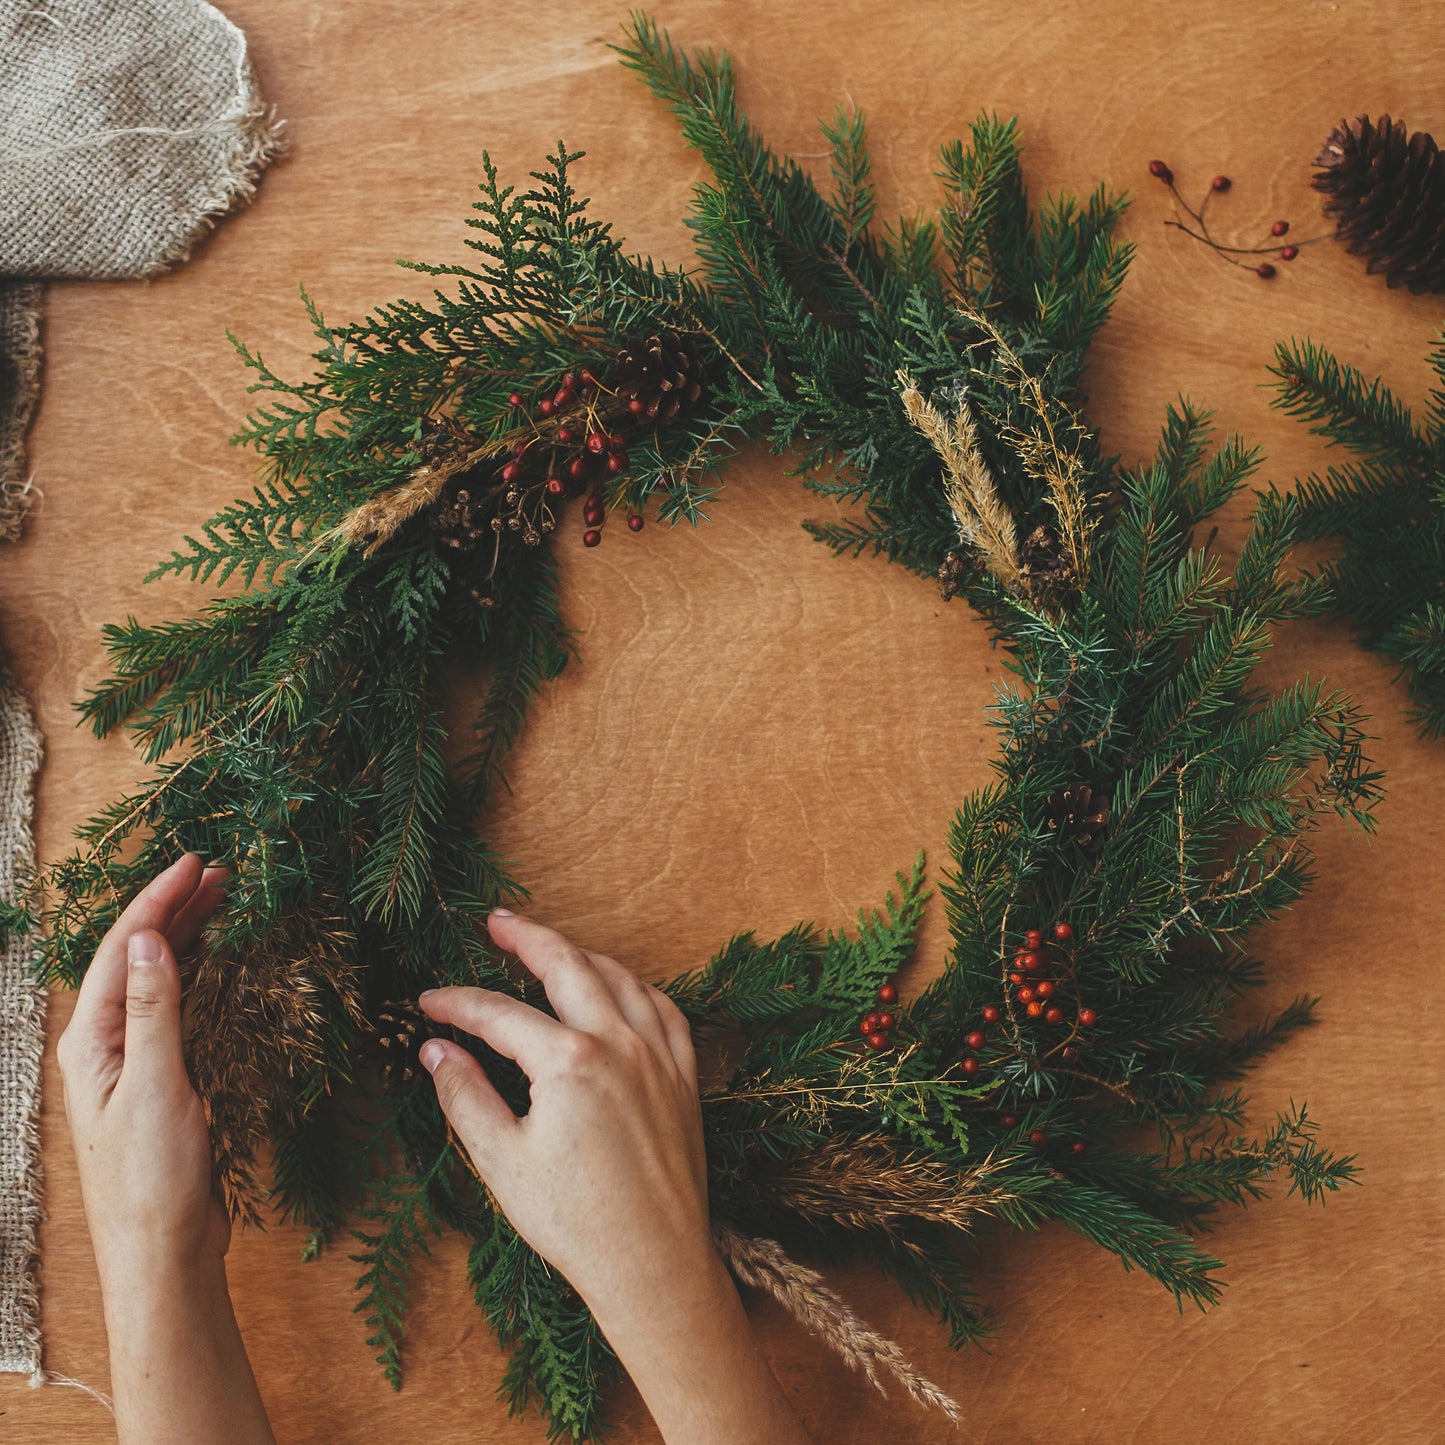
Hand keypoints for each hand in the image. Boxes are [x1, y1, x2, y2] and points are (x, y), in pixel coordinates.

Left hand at [57, 853, 274, 1444]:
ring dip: (191, 940)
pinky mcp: (166, 1082)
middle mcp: (108, 1047)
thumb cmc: (150, 1179)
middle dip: (175, 912)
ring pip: (162, 983)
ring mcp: (136, 1064)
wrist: (163, 1252)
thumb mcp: (155, 1088)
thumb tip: (146, 940)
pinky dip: (205, 979)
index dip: (155, 902)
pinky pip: (182, 1012)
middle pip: (138, 961)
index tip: (194, 863)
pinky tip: (227, 966)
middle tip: (219, 872)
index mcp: (92, 1044)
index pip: (119, 952)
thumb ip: (153, 1011)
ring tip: (225, 902)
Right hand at [420, 910, 809, 1444]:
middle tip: (495, 922)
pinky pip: (662, 1008)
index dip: (456, 1004)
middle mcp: (618, 1043)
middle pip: (566, 964)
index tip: (427, 1003)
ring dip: (580, 954)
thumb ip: (464, 1096)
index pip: (498, 1014)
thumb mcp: (500, 1162)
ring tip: (550, 948)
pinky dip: (634, 986)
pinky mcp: (683, 1076)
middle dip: (526, 937)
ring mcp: (657, 1055)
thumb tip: (436, 1050)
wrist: (652, 1263)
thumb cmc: (574, 1222)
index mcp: (568, 1062)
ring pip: (618, 977)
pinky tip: (618, 987)